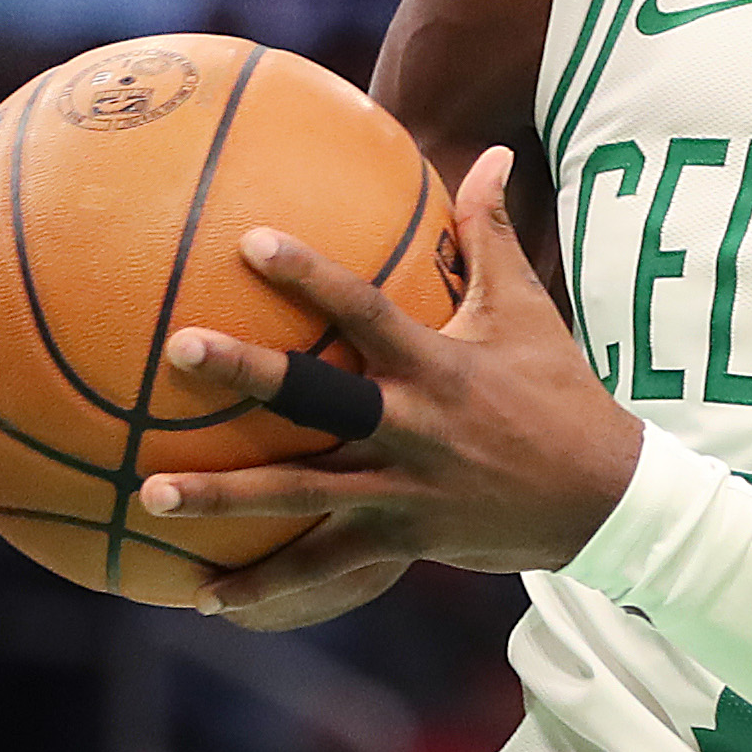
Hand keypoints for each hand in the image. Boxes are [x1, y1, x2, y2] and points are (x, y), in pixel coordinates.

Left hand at [138, 147, 645, 625]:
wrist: (603, 499)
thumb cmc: (559, 394)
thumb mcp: (527, 312)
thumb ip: (492, 235)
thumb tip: (492, 155)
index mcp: (436, 365)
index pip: (364, 308)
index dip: (309, 275)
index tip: (250, 241)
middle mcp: (411, 426)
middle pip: (317, 399)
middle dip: (247, 374)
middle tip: (177, 350)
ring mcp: (401, 488)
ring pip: (299, 493)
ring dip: (222, 497)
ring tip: (149, 492)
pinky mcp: (400, 539)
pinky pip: (321, 566)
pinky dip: (264, 585)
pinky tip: (201, 597)